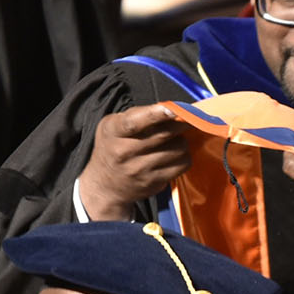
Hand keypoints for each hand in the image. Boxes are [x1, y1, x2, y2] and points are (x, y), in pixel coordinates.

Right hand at [77, 104, 192, 220]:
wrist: (105, 184)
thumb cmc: (113, 147)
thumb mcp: (113, 125)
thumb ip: (137, 115)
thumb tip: (170, 109)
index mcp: (113, 132)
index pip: (133, 123)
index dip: (155, 114)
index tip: (171, 109)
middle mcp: (125, 152)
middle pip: (164, 134)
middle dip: (181, 123)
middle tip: (188, 117)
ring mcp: (140, 170)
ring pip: (178, 149)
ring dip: (182, 141)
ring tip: (174, 139)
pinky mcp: (155, 183)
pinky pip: (183, 164)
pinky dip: (184, 156)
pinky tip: (175, 154)